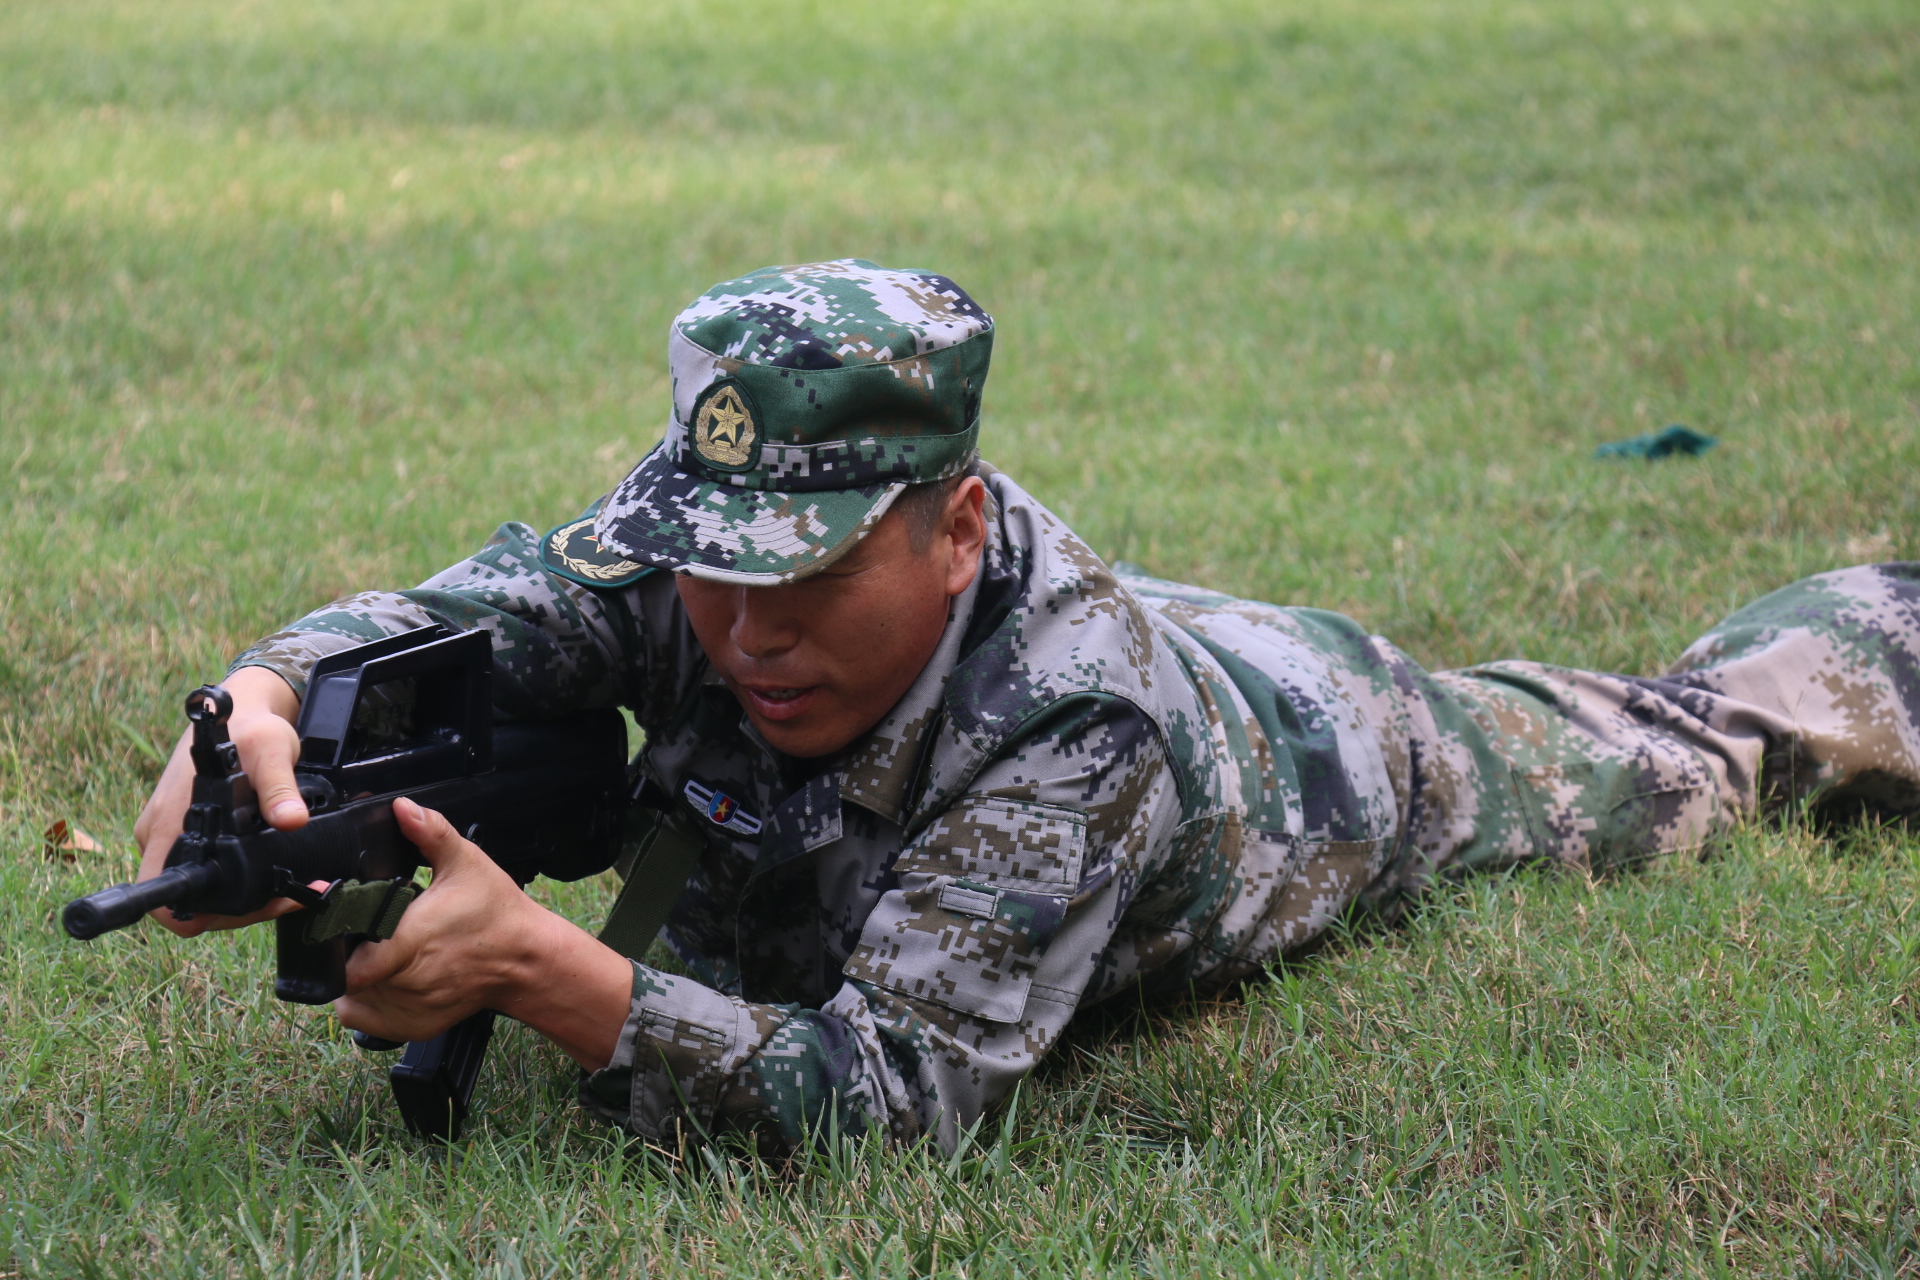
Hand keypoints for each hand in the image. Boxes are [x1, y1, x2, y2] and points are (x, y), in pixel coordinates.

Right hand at [131, 665, 308, 936]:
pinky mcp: (190, 835)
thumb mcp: (270, 750)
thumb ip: (279, 786)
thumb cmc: (250, 728)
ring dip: (246, 899)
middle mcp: (161, 836)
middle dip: (240, 910)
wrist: (243, 710)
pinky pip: (210, 873)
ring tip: (294, 890)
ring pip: (203, 893)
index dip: (199, 915)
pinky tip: (280, 878)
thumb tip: (291, 820)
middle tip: (291, 898)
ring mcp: (172, 837)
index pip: (163, 898)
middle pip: (189, 905)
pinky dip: (243, 883)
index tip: (251, 908)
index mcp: (167, 825)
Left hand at [334, 798, 632, 1070]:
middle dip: (349, 951)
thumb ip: (430, 833)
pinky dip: (363, 1000)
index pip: (347, 961)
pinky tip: (382, 975)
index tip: (344, 924)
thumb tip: (403, 808)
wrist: (526, 959)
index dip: (336, 942)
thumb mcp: (466, 863)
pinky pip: (364, 1018)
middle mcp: (407, 982)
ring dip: (355, 975)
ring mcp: (409, 1008)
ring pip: (351, 997)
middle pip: (347, 974)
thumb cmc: (496, 913)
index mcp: (410, 941)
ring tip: (379, 950)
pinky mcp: (413, 1027)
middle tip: (368, 930)